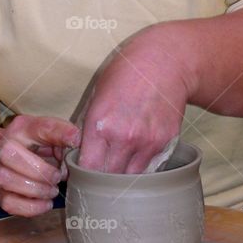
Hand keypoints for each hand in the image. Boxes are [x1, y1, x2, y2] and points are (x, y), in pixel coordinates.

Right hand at [0, 115, 79, 215]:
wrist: (5, 162)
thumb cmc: (31, 147)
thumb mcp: (47, 135)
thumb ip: (62, 135)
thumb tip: (76, 142)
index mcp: (20, 130)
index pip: (39, 127)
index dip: (60, 133)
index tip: (75, 142)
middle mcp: (2, 149)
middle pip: (12, 156)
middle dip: (41, 171)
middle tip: (57, 177)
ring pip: (9, 181)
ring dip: (38, 190)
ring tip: (52, 190)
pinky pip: (11, 204)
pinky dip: (32, 207)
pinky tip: (45, 203)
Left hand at [78, 26, 191, 173]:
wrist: (165, 62)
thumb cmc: (126, 74)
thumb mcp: (96, 96)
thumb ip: (87, 128)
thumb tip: (77, 155)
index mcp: (100, 125)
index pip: (87, 168)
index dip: (83, 175)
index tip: (83, 174)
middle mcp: (123, 138)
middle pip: (108, 179)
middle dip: (102, 180)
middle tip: (99, 176)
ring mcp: (147, 143)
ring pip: (130, 179)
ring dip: (122, 177)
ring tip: (119, 166)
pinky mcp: (165, 144)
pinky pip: (148, 168)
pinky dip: (140, 167)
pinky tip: (137, 155)